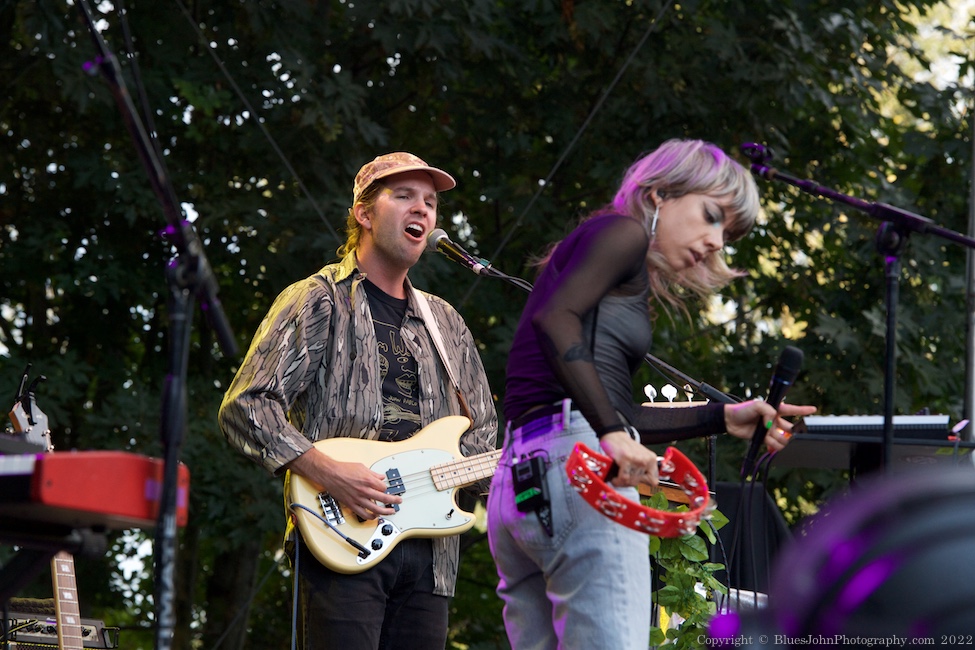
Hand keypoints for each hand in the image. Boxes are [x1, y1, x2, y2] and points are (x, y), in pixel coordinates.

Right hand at [286, 447, 400, 519]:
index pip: (384, 487)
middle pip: (384, 498)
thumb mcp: (362, 467)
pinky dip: (371, 517)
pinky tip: (375, 516)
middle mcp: (364, 490)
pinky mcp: (352, 505)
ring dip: (386, 511)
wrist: (330, 474)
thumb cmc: (343, 469)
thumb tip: (380, 477)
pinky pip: (363, 514)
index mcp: (368, 480)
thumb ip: (373, 473)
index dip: (386, 488)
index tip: (387, 489)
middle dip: (394, 500)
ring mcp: (358, 499)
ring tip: (391, 511)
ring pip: (376, 509)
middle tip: (398, 501)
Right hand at [599, 430, 658, 487]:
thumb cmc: (625, 448)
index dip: (642, 482)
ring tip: (617, 476)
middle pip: (639, 483)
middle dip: (628, 482)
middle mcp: (647, 460)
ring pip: (630, 482)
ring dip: (621, 482)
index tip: (634, 479)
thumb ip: (643, 470)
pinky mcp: (626, 460)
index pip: (653, 482)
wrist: (614, 436)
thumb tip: (642, 483)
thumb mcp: (639, 457)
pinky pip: (623, 479)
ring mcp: (637, 460)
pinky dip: (617, 481)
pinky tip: (614, 478)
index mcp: (652, 459)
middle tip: (621, 477)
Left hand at [724, 400, 816, 451]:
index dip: (803, 409)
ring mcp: (769, 429)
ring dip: (779, 440)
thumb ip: (768, 412)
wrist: (729, 420)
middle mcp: (773, 419)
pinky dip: (773, 447)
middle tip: (793, 435)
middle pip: (789, 428)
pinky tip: (770, 447)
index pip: (791, 409)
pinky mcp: (763, 438)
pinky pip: (773, 444)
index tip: (814, 409)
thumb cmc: (742, 409)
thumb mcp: (757, 405)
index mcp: (774, 409)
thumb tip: (772, 424)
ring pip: (782, 438)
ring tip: (771, 438)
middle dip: (792, 432)